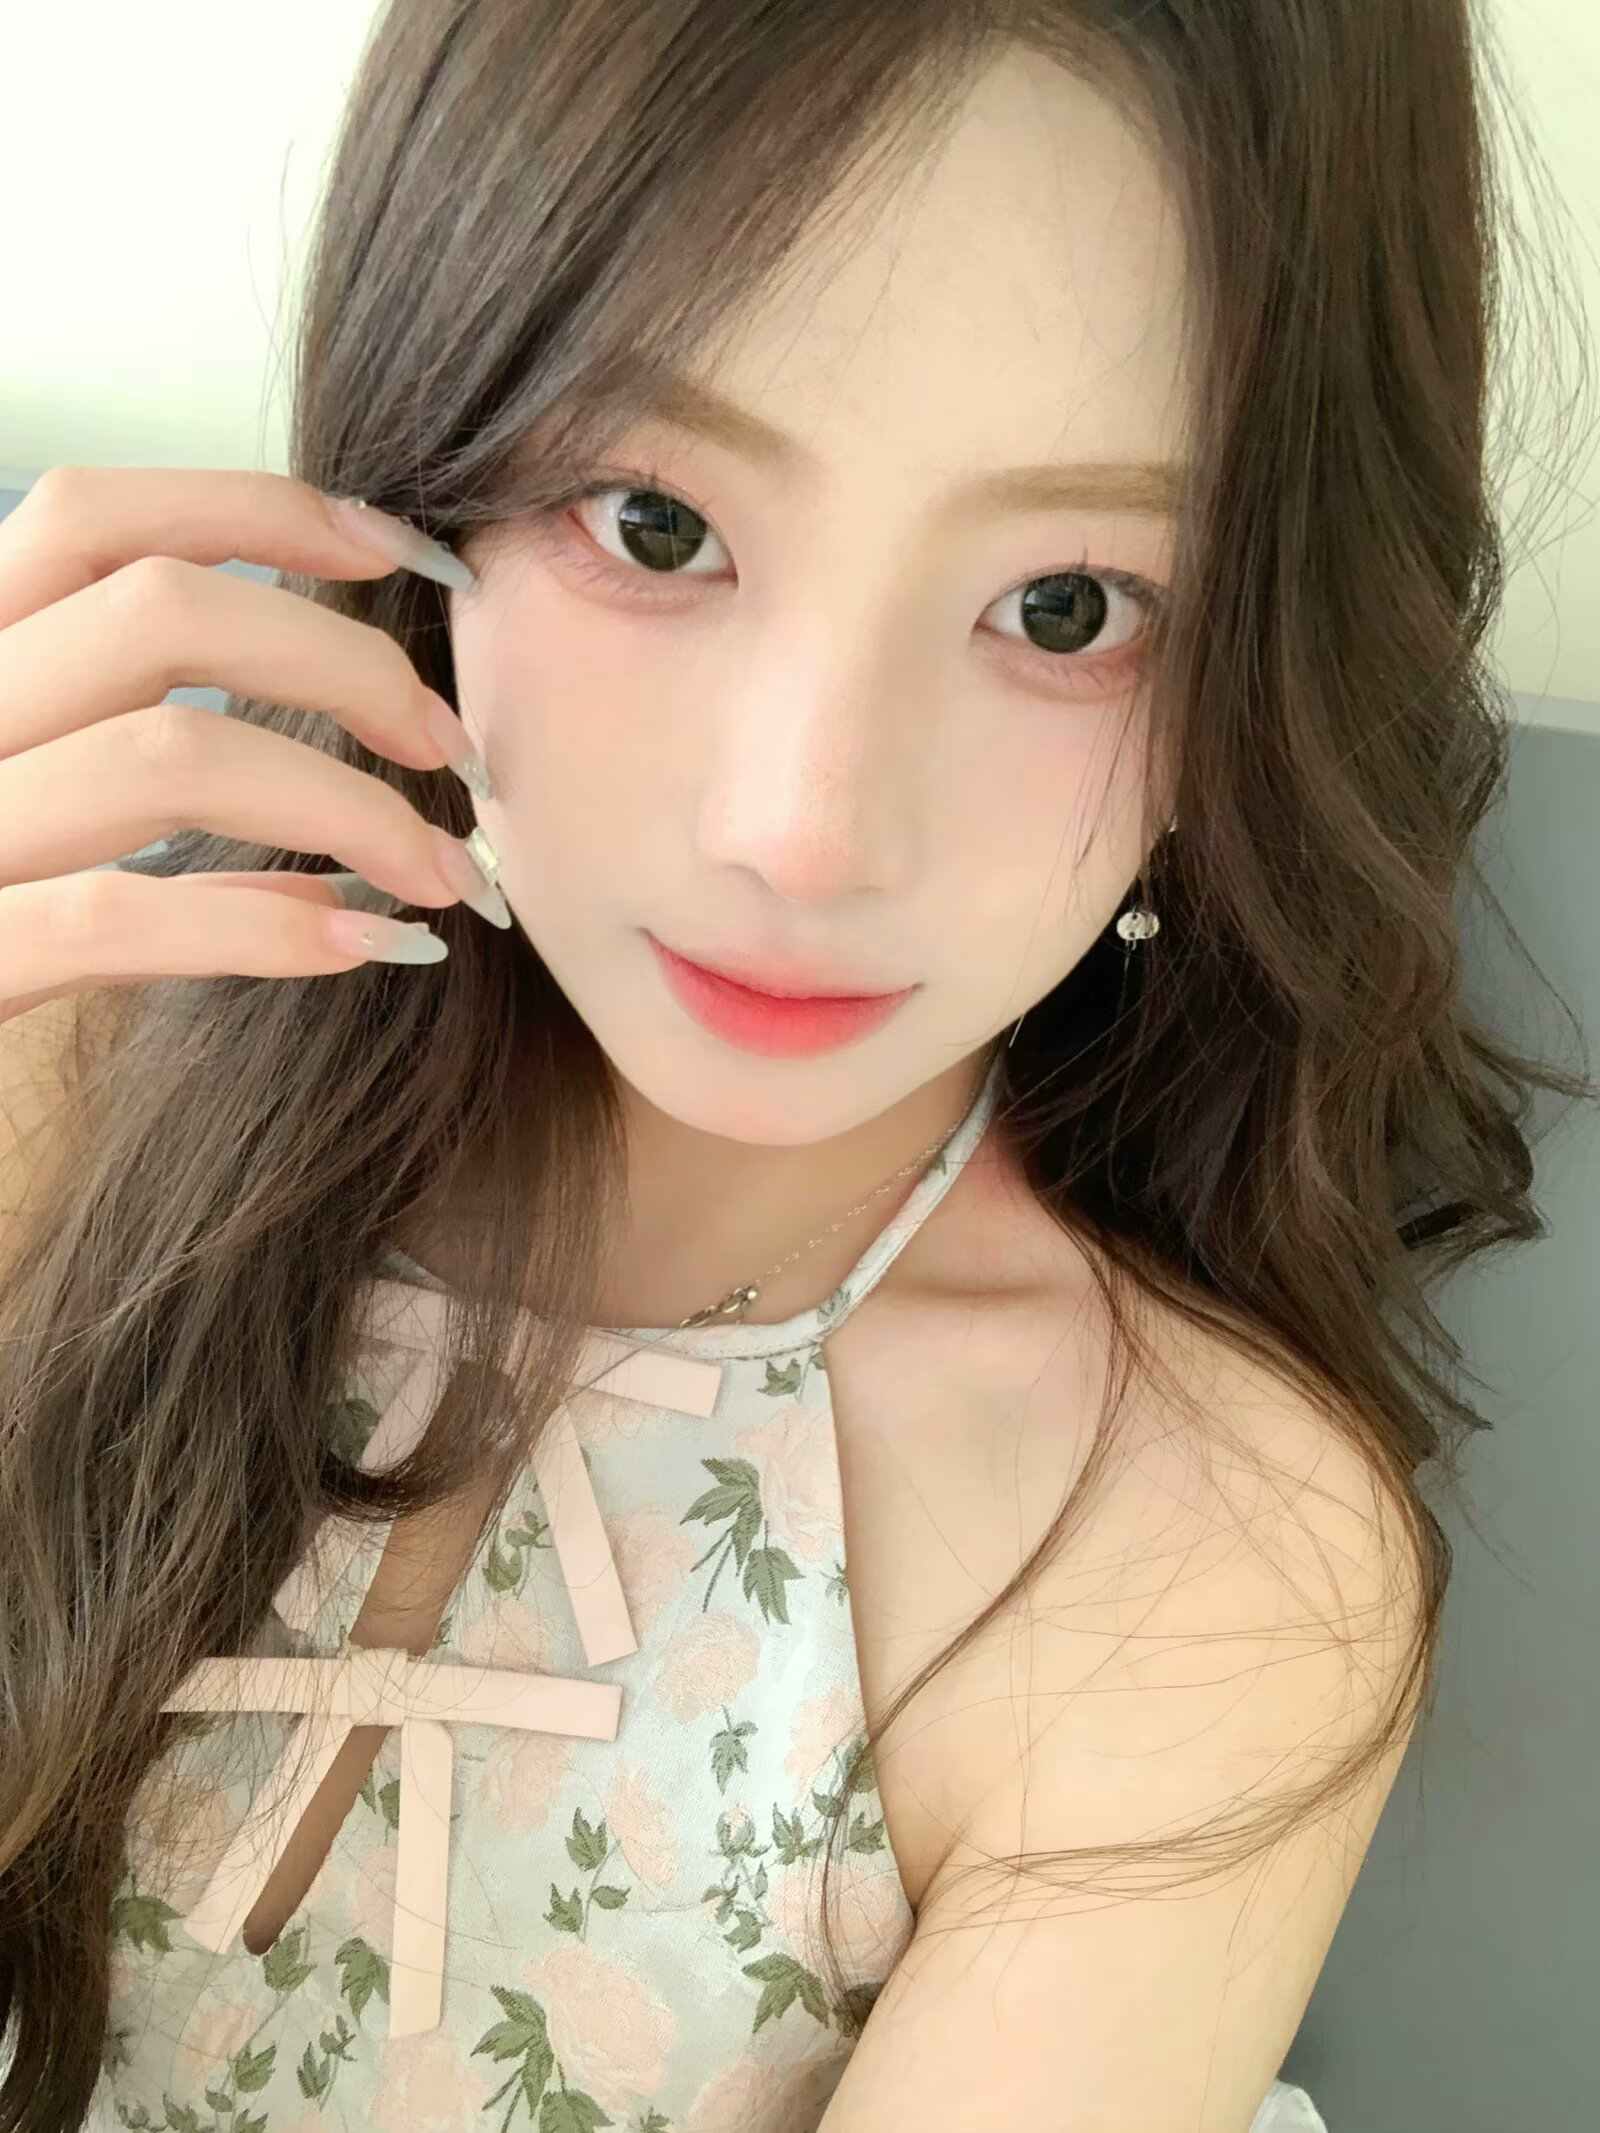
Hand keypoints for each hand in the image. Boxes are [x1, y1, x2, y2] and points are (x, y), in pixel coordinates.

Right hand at [0, 465, 502, 1025]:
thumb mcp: (22, 830)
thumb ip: (143, 815)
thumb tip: (334, 868)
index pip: (96, 516)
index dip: (264, 510)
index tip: (403, 553)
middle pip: (165, 610)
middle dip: (346, 662)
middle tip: (451, 748)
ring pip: (173, 755)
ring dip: (351, 808)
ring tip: (446, 871)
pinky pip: (125, 919)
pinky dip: (271, 929)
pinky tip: (370, 946)